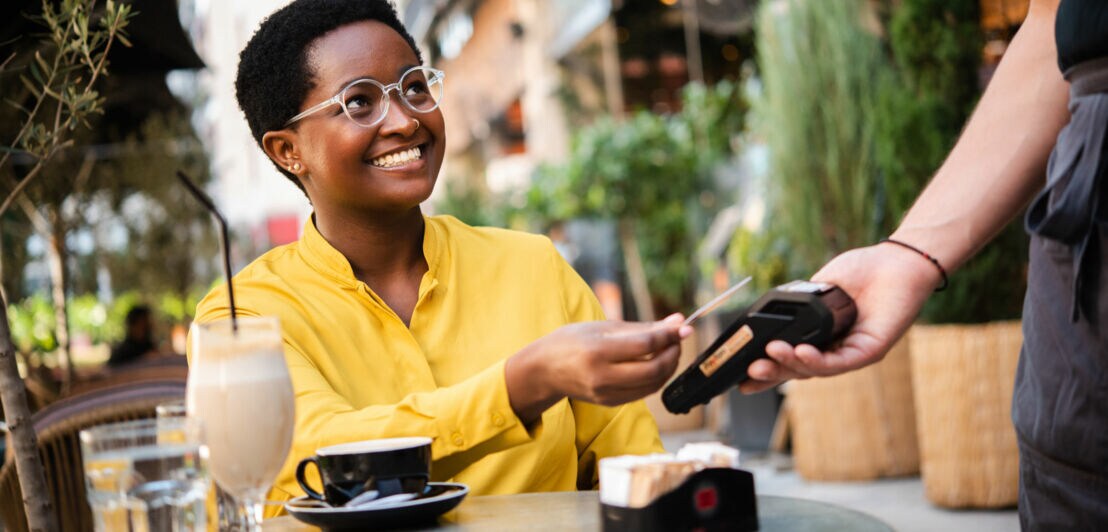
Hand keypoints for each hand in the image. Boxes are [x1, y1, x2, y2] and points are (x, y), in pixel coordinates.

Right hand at [506, 314, 693, 421]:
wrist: (544, 371)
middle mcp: (603, 376)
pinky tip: (655, 364)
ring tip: (668, 350)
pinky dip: (656, 378)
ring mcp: (607, 393)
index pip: (645, 344)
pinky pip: (644, 392)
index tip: (684, 326)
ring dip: (668, 366)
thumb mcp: (603, 327)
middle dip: (673, 353)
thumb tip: (677, 320)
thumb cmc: (572, 341)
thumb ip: (642, 327)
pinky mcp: (611, 403)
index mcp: (598, 351)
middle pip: (654, 368)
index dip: (670, 335)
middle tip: (677, 339)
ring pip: (653, 383)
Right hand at [740, 242, 941, 393]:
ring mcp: (853, 353)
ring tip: (769, 355)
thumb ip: (799, 306)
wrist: (897, 261)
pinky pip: (839, 362)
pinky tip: (800, 352)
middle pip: (800, 370)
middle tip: (749, 373)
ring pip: (816, 370)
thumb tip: (771, 319)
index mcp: (823, 338)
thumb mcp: (819, 288)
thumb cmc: (863, 270)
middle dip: (772, 374)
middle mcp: (837, 350)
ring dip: (789, 364)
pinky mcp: (870, 351)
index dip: (769, 370)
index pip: (792, 359)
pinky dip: (817, 360)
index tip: (742, 377)